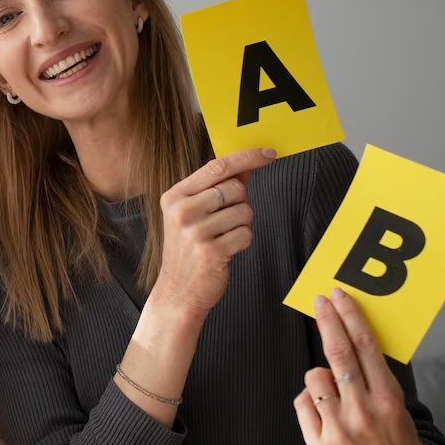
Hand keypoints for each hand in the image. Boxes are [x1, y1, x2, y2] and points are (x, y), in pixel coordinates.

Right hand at [152, 147, 275, 317]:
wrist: (178, 291)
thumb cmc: (188, 249)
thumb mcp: (194, 213)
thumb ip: (218, 186)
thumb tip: (246, 165)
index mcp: (175, 196)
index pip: (217, 166)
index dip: (247, 157)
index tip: (269, 153)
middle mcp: (182, 211)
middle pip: (235, 188)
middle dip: (239, 203)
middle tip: (223, 221)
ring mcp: (195, 232)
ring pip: (244, 212)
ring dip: (241, 225)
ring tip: (221, 238)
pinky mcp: (211, 252)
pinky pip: (246, 235)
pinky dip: (242, 242)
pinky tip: (225, 251)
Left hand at [293, 288, 436, 444]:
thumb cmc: (395, 432)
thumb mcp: (397, 400)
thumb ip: (373, 373)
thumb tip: (347, 335)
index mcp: (387, 398)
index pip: (365, 346)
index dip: (349, 317)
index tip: (338, 297)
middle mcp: (362, 413)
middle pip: (338, 354)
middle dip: (328, 321)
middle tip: (321, 302)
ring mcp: (339, 430)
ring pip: (314, 376)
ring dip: (322, 375)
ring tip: (337, 392)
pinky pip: (303, 402)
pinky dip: (312, 399)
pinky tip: (327, 410)